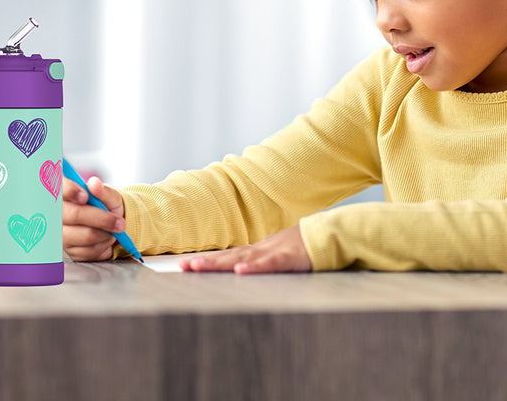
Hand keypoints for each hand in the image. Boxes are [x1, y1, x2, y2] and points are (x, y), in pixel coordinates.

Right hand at [63, 176, 125, 261]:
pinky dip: (104, 245)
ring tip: (113, 229)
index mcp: (64, 193)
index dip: (69, 191)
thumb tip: (94, 183)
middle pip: (75, 214)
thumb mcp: (109, 196)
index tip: (85, 196)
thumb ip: (102, 190)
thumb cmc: (106, 206)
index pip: (58, 188)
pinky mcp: (69, 251)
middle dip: (102, 218)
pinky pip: (89, 251)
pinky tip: (106, 239)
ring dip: (106, 233)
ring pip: (86, 235)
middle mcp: (57, 215)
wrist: (110, 226)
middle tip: (120, 221)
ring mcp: (61, 235)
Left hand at [179, 224, 311, 274]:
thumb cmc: (301, 247)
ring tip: (198, 267)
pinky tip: (239, 272)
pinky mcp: (287, 259)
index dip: (207, 260)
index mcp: (257, 251)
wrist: (324, 234)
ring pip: (241, 259)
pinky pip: (268, 265)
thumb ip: (260, 261)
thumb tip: (242, 268)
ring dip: (219, 264)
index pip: (227, 256)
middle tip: (182, 267)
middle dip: (205, 263)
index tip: (187, 265)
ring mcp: (272, 253)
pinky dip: (254, 268)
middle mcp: (259, 250)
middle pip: (228, 257)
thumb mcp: (276, 255)